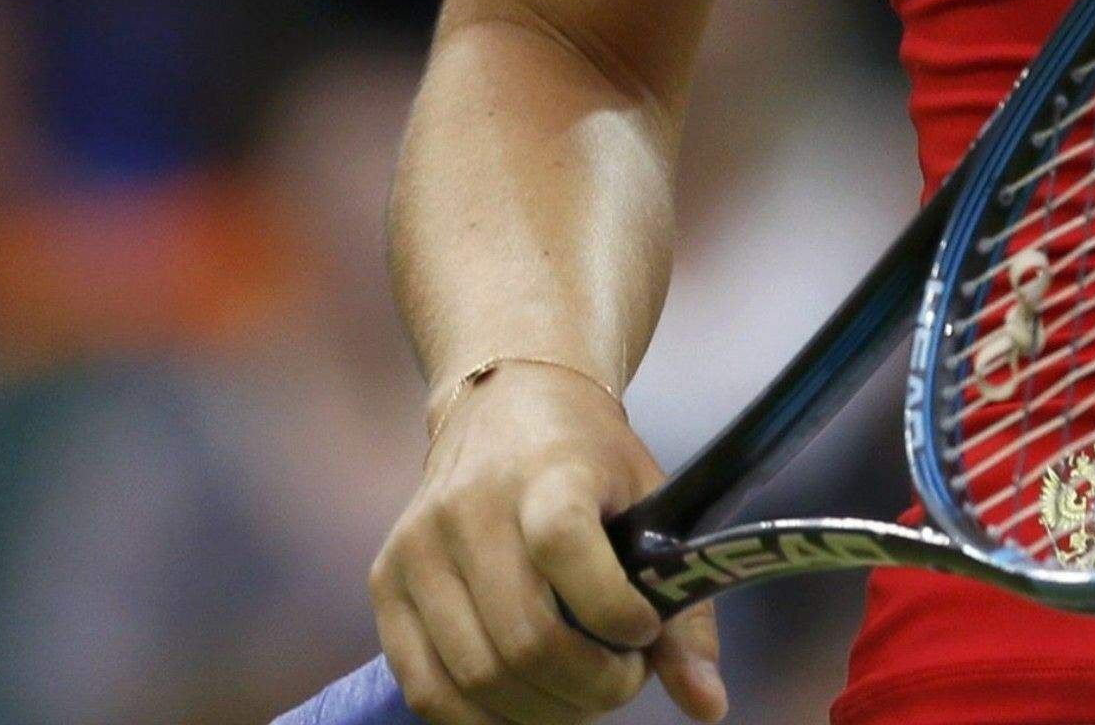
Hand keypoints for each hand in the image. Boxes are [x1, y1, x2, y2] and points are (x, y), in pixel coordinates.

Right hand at [369, 366, 724, 724]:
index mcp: (544, 472)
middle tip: (621, 680)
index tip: (644, 629)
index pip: (566, 547)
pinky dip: (481, 719)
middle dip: (590, 687)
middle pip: (526, 638)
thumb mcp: (650, 503)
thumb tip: (708, 707)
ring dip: (543, 710)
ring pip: (479, 675)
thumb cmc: (590, 460)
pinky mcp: (386, 581)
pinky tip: (525, 703)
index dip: (615, 612)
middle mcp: (469, 506)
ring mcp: (418, 546)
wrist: (505, 402)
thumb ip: (685, 608)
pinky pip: (427, 689)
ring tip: (579, 691)